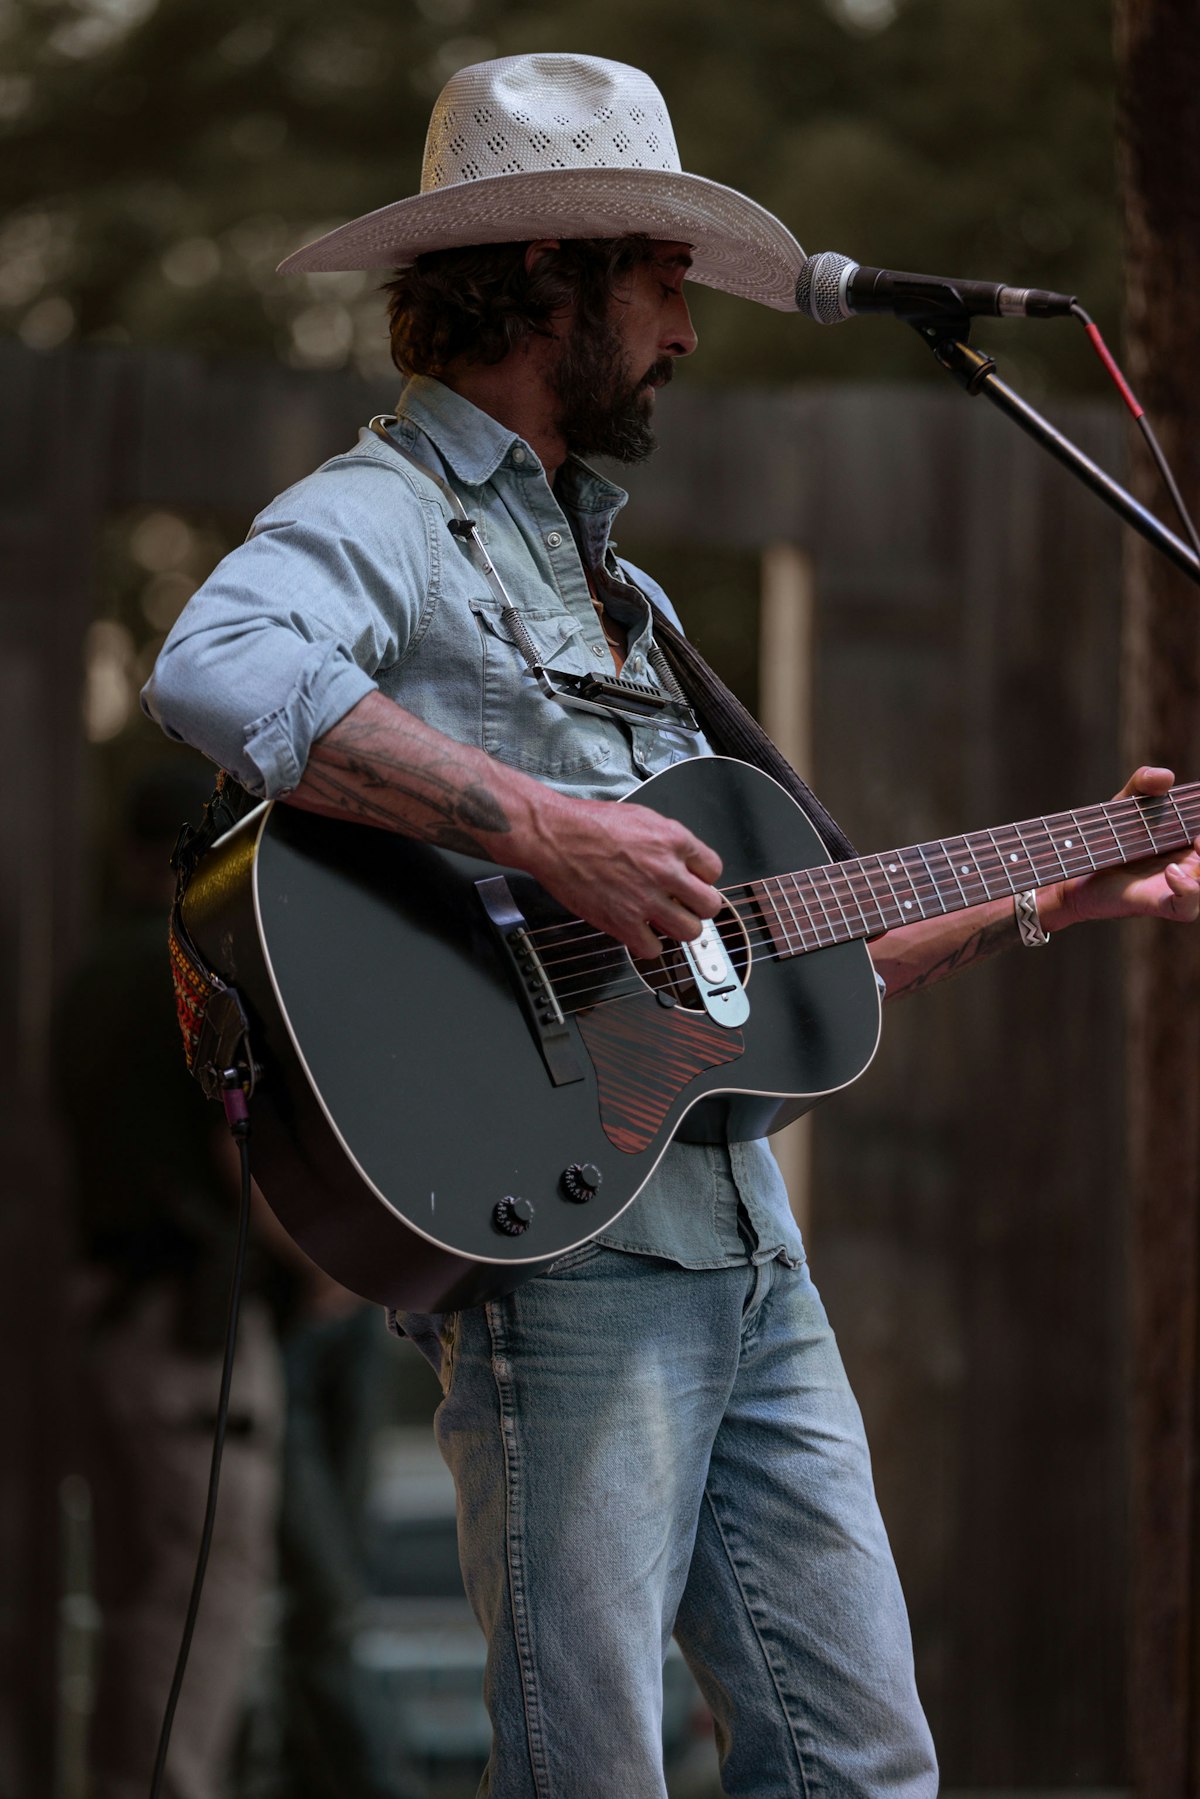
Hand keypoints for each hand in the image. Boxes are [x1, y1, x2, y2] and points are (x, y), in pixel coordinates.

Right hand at [524, 790, 723, 958]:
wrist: (554, 836)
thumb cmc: (588, 823)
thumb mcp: (641, 817)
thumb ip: (668, 840)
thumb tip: (682, 859)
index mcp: (674, 840)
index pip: (714, 870)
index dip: (701, 878)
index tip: (690, 882)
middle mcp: (666, 871)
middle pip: (710, 905)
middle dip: (697, 907)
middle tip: (681, 905)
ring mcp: (647, 899)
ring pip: (689, 932)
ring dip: (677, 928)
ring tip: (662, 920)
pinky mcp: (623, 922)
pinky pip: (654, 949)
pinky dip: (647, 945)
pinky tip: (638, 931)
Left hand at [1057, 765, 1199, 925]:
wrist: (1074, 863)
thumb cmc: (1107, 835)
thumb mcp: (1126, 803)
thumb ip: (1144, 784)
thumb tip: (1166, 776)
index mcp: (1187, 840)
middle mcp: (1188, 863)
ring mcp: (1177, 886)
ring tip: (1199, 840)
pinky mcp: (1160, 903)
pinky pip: (1189, 907)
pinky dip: (1189, 890)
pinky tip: (1171, 871)